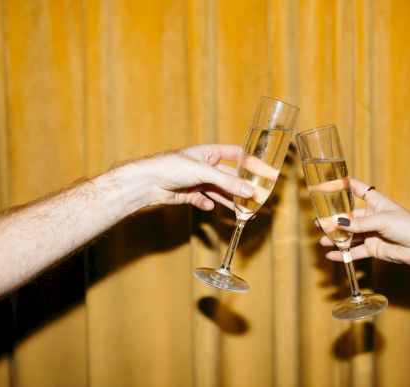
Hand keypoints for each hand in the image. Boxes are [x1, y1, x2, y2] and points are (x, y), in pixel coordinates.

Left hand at [115, 144, 253, 211]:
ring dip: (229, 200)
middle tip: (256, 197)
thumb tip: (249, 191)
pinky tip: (210, 207)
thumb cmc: (172, 167)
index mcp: (209, 153)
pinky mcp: (188, 195)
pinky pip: (203, 200)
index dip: (248, 162)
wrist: (147, 182)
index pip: (234, 154)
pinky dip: (207, 204)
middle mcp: (204, 166)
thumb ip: (228, 183)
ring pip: (218, 191)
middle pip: (229, 177)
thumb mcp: (204, 172)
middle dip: (241, 187)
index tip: (262, 171)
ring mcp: (196, 181)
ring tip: (243, 209)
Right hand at [322, 179, 409, 265]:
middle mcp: (370, 216)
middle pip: (348, 216)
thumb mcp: (381, 220)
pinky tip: (332, 255)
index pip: (356, 189)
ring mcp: (370, 233)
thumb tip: (339, 223)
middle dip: (333, 219)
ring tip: (322, 240)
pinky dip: (343, 254)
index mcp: (375, 202)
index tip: (326, 186)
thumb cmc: (407, 226)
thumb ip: (359, 223)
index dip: (342, 186)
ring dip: (335, 238)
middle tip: (318, 222)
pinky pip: (354, 251)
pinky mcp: (372, 248)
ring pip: (349, 235)